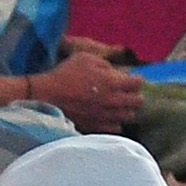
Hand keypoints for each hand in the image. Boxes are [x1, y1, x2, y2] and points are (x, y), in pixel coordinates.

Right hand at [26, 45, 143, 130]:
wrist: (47, 95)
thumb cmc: (65, 74)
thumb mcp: (85, 58)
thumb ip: (106, 64)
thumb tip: (118, 72)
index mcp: (112, 82)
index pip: (138, 83)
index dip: (137, 79)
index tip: (132, 78)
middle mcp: (113, 101)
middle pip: (138, 102)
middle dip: (135, 95)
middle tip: (127, 92)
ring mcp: (106, 116)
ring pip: (129, 116)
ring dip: (126, 108)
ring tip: (118, 103)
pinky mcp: (97, 126)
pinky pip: (116, 127)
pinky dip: (115, 121)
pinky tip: (108, 114)